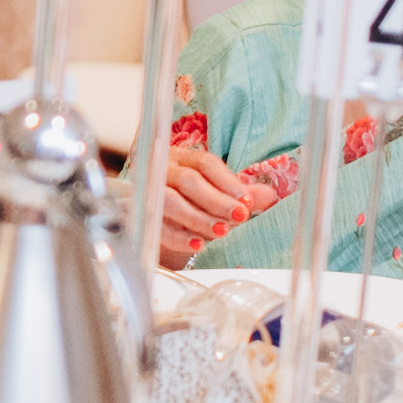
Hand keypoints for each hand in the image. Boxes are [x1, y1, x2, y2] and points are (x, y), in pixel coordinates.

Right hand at [152, 146, 281, 267]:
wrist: (147, 217)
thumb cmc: (183, 201)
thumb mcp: (212, 194)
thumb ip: (238, 193)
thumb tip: (269, 195)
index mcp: (181, 157)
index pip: (205, 163)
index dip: (228, 182)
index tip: (247, 201)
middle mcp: (161, 169)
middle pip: (188, 181)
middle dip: (216, 200)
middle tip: (240, 216)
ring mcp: (144, 190)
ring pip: (170, 201)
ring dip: (198, 218)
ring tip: (222, 232)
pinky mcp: (132, 212)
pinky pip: (155, 225)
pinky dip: (178, 236)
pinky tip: (198, 244)